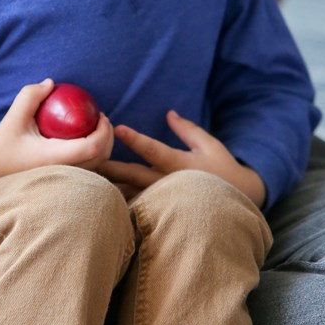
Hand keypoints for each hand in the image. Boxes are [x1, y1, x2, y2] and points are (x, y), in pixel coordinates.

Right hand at [0, 79, 114, 190]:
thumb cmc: (3, 141)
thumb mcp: (14, 115)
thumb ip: (31, 95)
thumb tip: (52, 83)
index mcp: (54, 157)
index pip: (91, 147)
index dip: (103, 131)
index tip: (101, 115)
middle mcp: (63, 172)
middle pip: (100, 158)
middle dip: (109, 137)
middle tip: (102, 119)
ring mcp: (64, 179)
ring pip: (97, 167)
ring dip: (104, 147)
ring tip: (97, 128)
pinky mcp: (63, 181)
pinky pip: (89, 169)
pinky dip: (95, 155)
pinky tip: (87, 139)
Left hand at [100, 111, 265, 207]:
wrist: (237, 202)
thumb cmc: (223, 170)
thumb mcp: (209, 145)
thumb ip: (187, 129)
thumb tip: (168, 113)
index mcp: (179, 163)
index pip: (153, 149)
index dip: (135, 139)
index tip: (117, 128)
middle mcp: (168, 182)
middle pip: (134, 174)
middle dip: (111, 167)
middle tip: (89, 159)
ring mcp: (164, 200)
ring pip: (132, 193)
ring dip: (111, 187)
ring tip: (86, 181)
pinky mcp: (162, 211)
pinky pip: (137, 207)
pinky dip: (120, 202)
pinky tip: (101, 200)